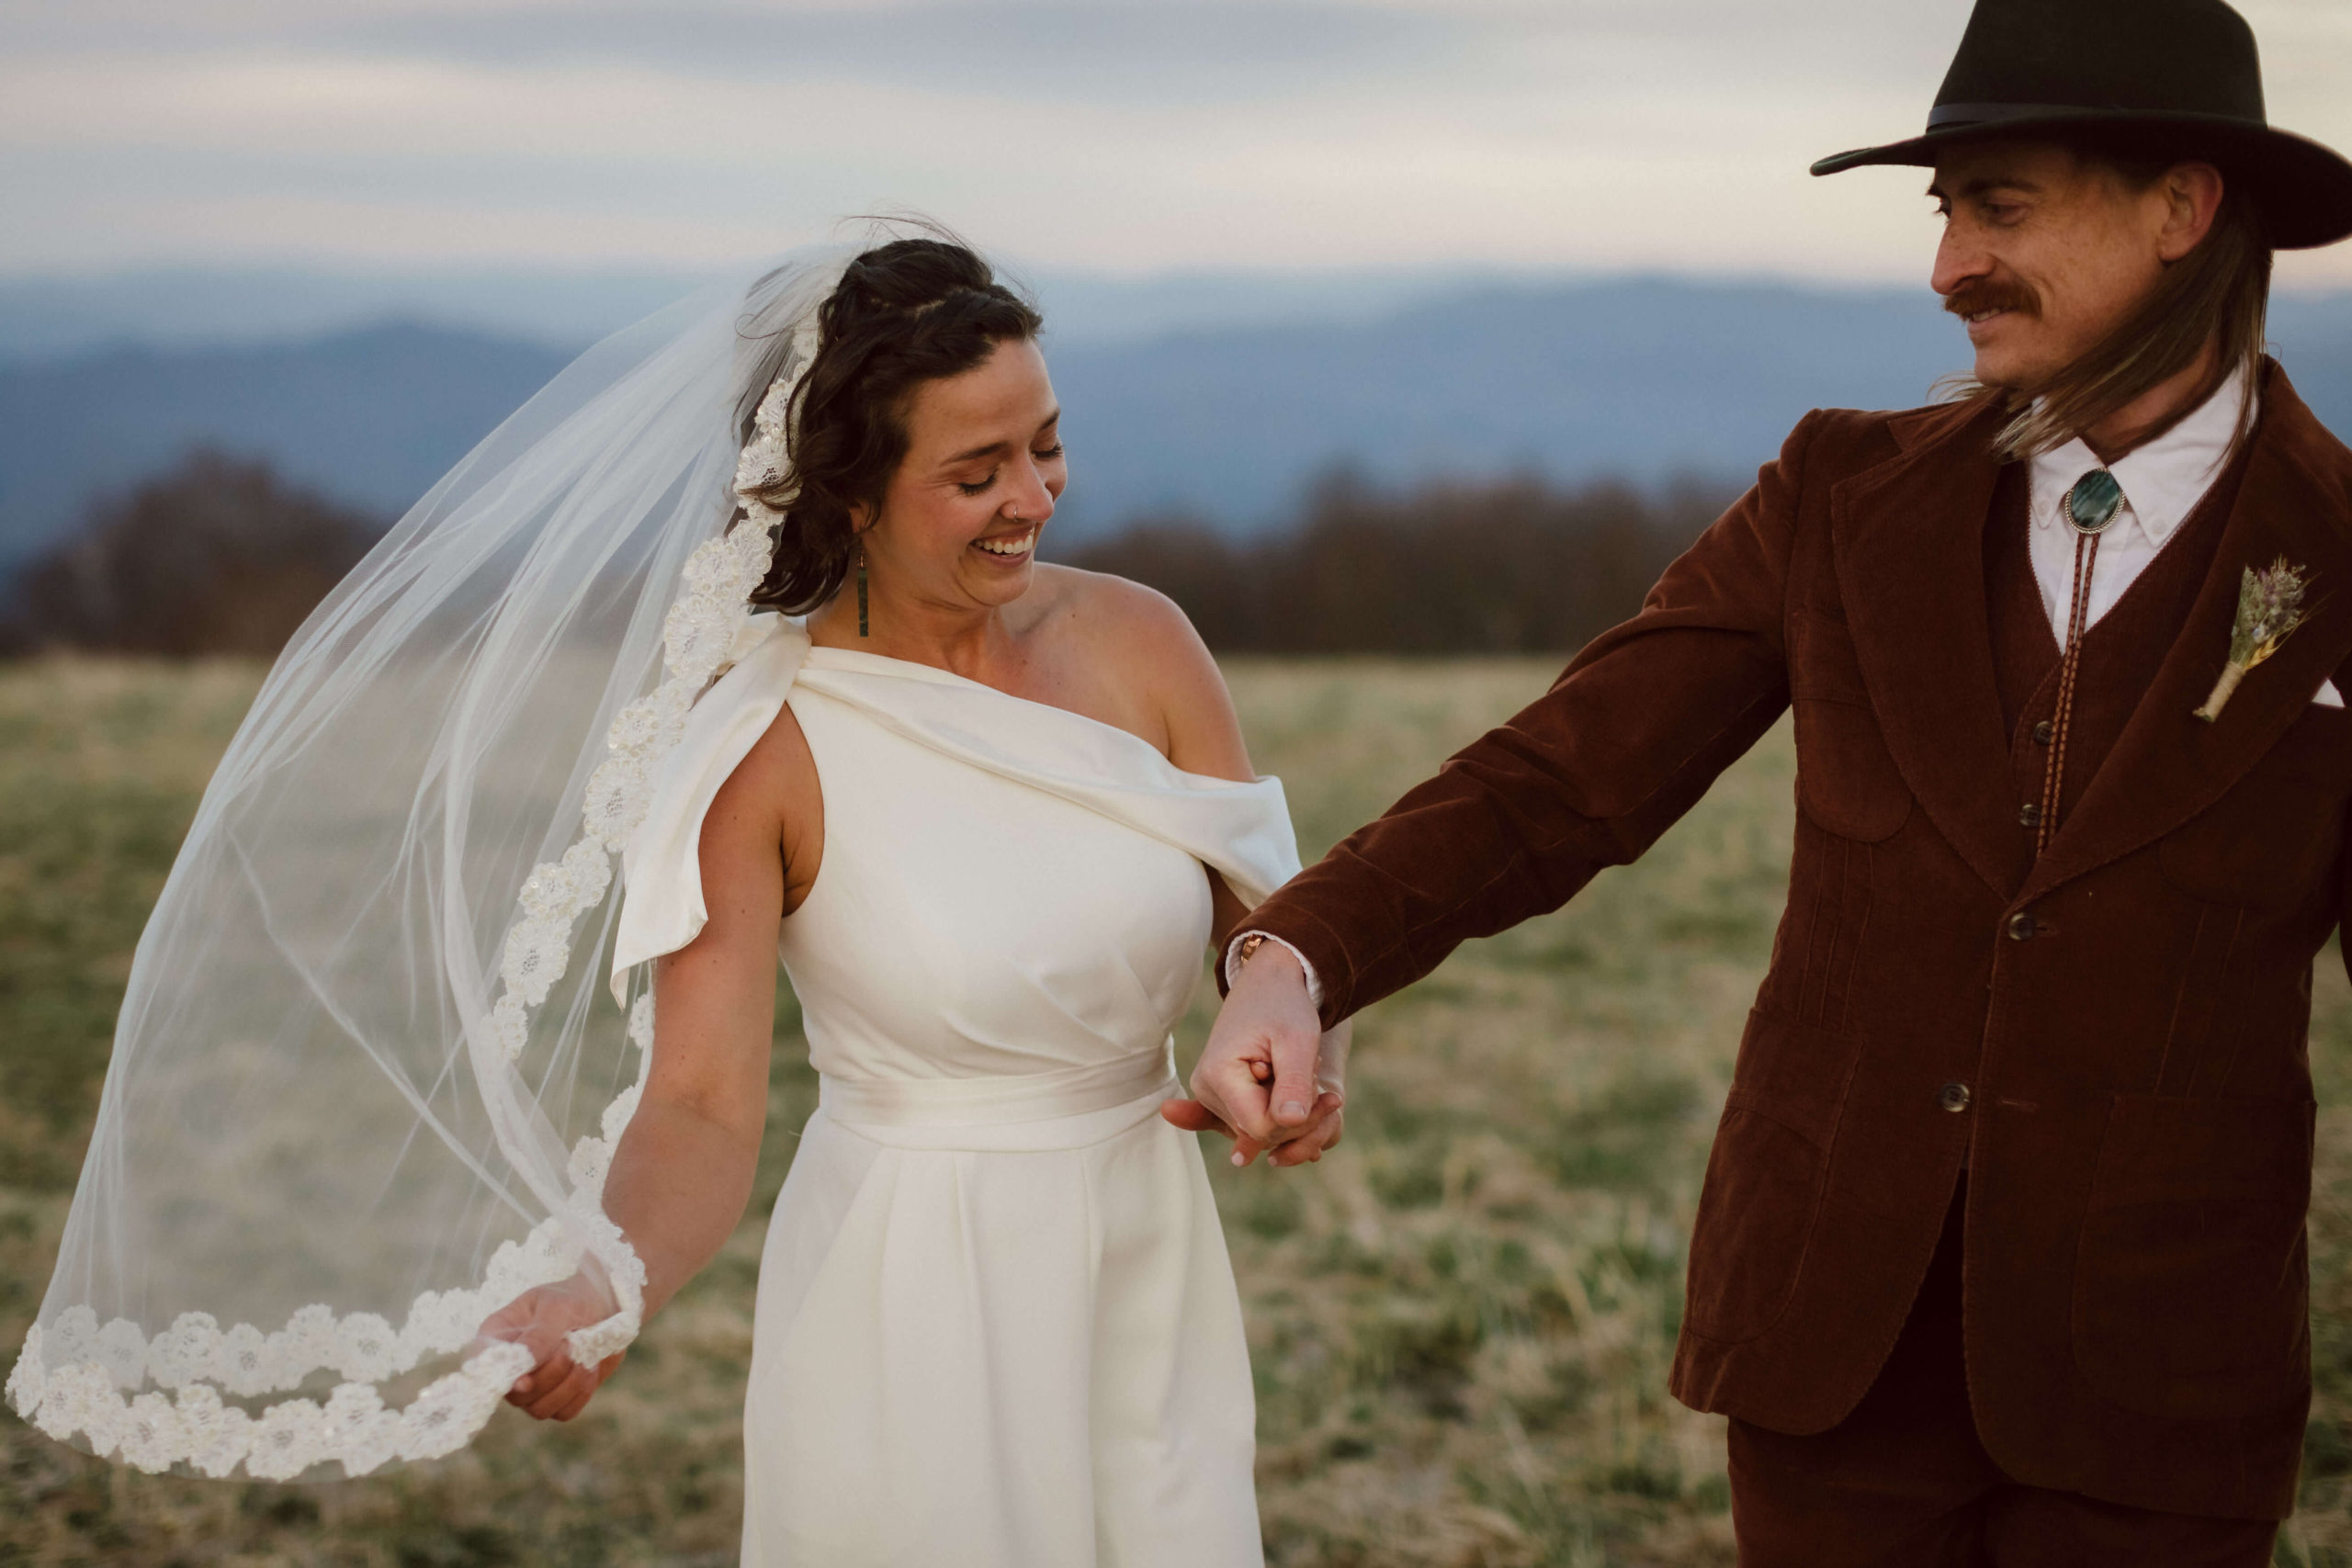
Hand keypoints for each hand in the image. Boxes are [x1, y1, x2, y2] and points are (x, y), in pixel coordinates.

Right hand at [478, 1274, 628, 1422]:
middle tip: (569, 1347)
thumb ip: (538, 1338)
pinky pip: (564, 1412)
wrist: (607, 1306)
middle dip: (547, 1377)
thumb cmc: (574, 1300)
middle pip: (514, 1396)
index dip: (497, 1378)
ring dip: (567, 1386)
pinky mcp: (559, 1397)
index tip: (524, 1379)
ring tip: (583, 1357)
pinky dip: (580, 1393)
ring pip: (538, 1409)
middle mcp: (511, 1367)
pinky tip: (590, 1368)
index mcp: (498, 1336)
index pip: (480, 1364)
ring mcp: (533, 1386)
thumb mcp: (557, 1309)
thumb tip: (519, 1371)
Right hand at [1161, 941, 1343, 1166]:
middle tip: (1312, 1070)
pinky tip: (1290, 1079)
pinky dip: (1279, 1106)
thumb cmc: (1285, 1006)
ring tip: (1299, 1068)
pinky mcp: (1220, 1096)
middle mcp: (1206, 1089)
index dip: (1297, 1120)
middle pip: (1261, 1133)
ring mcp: (1209, 1094)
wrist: (1268, 984)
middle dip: (1296, 1112)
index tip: (1320, 1088)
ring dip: (1290, 1107)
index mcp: (1218, 1075)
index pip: (1262, 1129)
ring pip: (1261, 1129)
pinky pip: (1255, 1120)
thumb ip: (1294, 1082)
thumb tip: (1291, 1123)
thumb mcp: (1298, 1040)